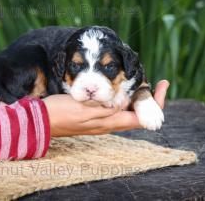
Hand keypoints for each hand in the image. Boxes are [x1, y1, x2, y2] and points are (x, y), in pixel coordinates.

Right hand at [43, 80, 169, 136]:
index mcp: (109, 123)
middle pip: (136, 114)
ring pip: (125, 111)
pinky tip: (116, 87)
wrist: (42, 120)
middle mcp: (108, 124)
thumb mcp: (84, 108)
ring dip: (134, 97)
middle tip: (149, 79)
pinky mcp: (92, 115)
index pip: (142, 118)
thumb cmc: (61, 113)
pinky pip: (113, 108)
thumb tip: (127, 104)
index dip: (157, 104)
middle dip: (147, 98)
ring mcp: (100, 121)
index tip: (161, 85)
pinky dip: (120, 98)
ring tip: (136, 81)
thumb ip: (107, 108)